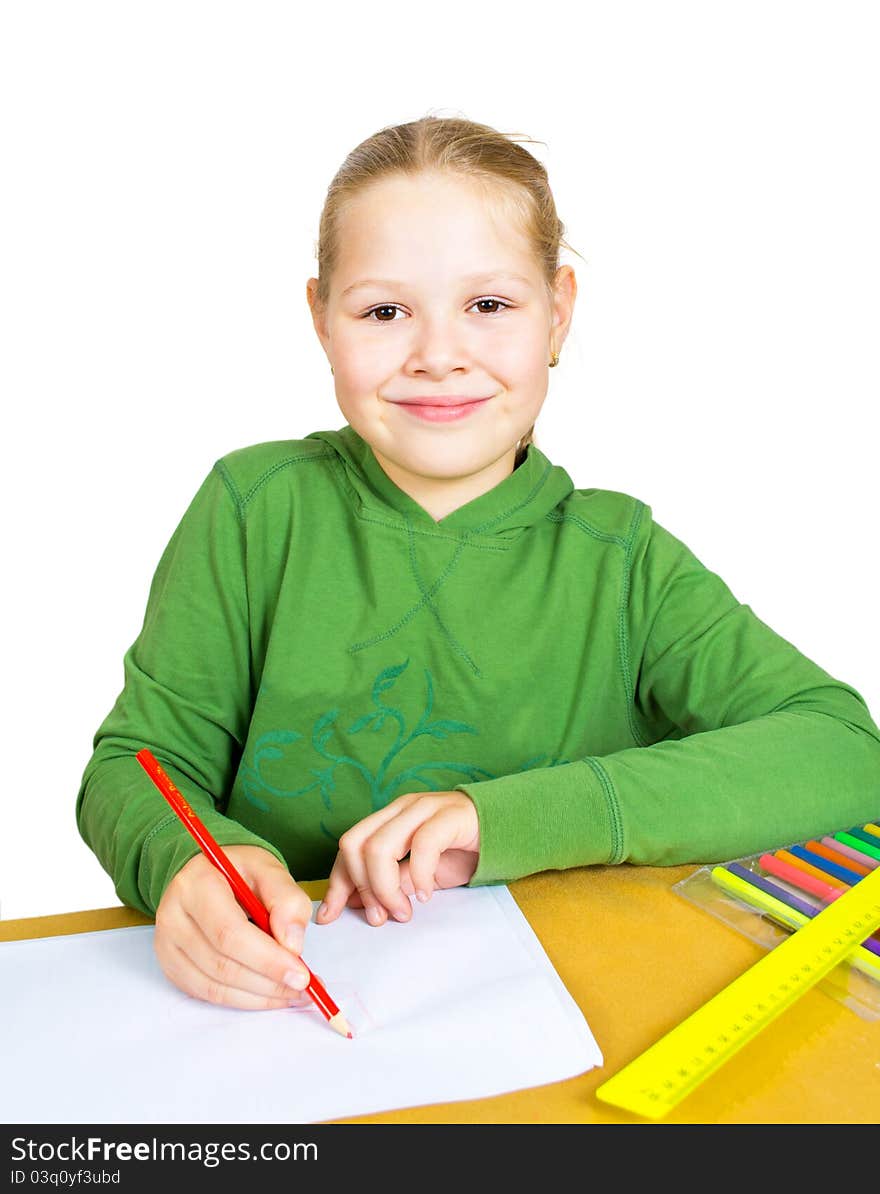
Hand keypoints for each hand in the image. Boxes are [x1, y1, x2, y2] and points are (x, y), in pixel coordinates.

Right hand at [154, 845, 315, 1009]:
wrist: (207, 873)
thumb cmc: (238, 870)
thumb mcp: (269, 869)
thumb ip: (287, 900)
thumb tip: (293, 945)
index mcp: (196, 884)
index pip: (229, 933)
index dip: (267, 960)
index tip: (301, 974)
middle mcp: (173, 916)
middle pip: (221, 964)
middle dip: (268, 982)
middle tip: (302, 987)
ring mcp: (167, 944)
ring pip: (214, 986)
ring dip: (258, 996)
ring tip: (291, 992)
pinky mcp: (171, 965)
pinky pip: (207, 993)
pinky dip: (242, 999)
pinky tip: (268, 994)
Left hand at [317, 790, 480, 926]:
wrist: (505, 827)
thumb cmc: (460, 850)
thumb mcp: (420, 874)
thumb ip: (391, 883)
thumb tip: (354, 904)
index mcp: (388, 819)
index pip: (348, 847)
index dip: (336, 883)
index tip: (330, 916)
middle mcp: (400, 809)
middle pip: (355, 844)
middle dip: (360, 887)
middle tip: (379, 917)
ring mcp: (423, 808)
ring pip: (380, 846)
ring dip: (385, 887)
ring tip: (403, 911)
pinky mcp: (448, 816)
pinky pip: (422, 846)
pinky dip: (418, 876)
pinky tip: (426, 896)